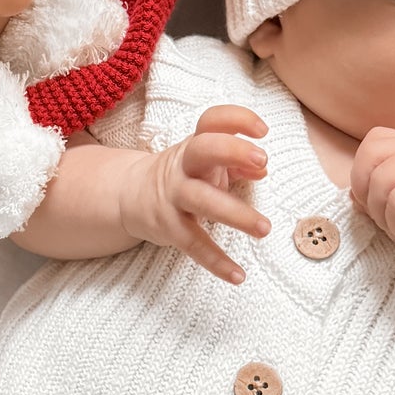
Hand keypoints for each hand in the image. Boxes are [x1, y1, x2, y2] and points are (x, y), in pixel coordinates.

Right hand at [119, 105, 269, 283]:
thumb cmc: (184, 175)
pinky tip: (238, 275)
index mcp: (196, 145)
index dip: (236, 119)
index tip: (262, 130)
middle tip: (262, 161)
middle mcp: (183, 166)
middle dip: (233, 151)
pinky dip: (216, 261)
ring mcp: (173, 196)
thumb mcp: (208, 164)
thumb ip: (238, 164)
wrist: (131, 195)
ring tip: (264, 228)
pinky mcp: (168, 227)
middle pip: (204, 149)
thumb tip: (262, 170)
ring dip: (236, 213)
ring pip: (203, 200)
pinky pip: (193, 244)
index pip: (212, 121)